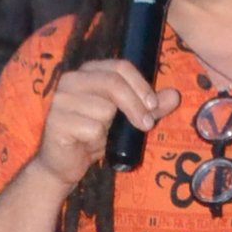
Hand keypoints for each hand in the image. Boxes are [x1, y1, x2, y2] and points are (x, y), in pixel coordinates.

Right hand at [33, 58, 172, 187]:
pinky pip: (92, 129)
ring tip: (101, 135)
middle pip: (113, 83)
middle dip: (135, 105)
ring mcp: (60, 100)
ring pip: (104, 109)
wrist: (64, 164)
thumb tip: (175, 96)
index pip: (120, 67)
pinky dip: (97, 140)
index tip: (153, 105)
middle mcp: (71, 80)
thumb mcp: (125, 119)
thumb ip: (148, 107)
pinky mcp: (56, 121)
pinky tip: (87, 144)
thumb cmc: (93, 136)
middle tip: (146, 125)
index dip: (140, 85)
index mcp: (88, 72)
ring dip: (110, 128)